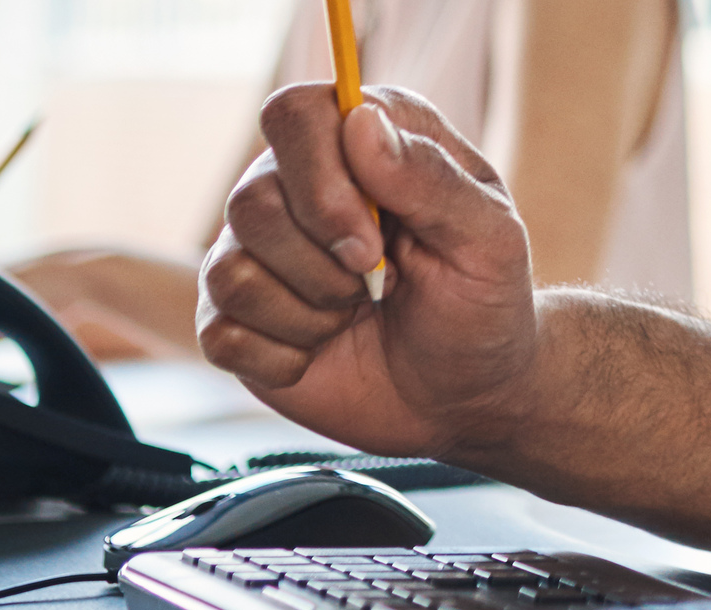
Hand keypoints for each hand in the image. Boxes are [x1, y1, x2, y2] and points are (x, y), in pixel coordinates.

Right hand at [198, 84, 538, 457]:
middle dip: (326, 267)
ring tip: (356, 314)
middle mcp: (295, 184)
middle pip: (250, 202)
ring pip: (230, 272)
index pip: (294, 114)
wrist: (465, 392)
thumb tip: (359, 122)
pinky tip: (321, 352)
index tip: (373, 241)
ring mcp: (256, 251)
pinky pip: (221, 334)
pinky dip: (284, 359)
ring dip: (311, 314)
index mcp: (360, 141)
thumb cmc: (482, 304)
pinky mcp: (233, 317)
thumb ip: (432, 178)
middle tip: (383, 285)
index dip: (320, 180)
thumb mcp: (489, 240)